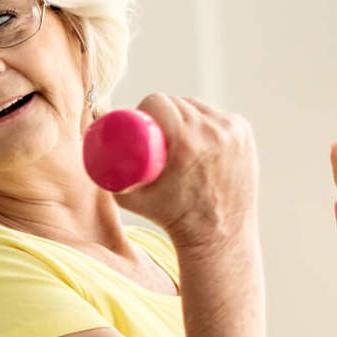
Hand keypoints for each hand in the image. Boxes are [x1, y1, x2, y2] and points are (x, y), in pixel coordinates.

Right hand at [112, 94, 260, 248]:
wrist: (218, 234)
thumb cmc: (171, 218)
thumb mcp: (132, 198)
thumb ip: (107, 177)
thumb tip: (91, 154)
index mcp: (187, 141)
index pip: (159, 102)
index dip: (145, 108)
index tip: (140, 122)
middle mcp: (214, 131)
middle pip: (178, 103)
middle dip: (164, 112)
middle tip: (155, 132)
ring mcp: (233, 132)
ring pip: (199, 107)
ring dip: (185, 114)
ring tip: (176, 133)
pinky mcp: (244, 134)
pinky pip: (218, 116)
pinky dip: (206, 120)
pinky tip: (200, 132)